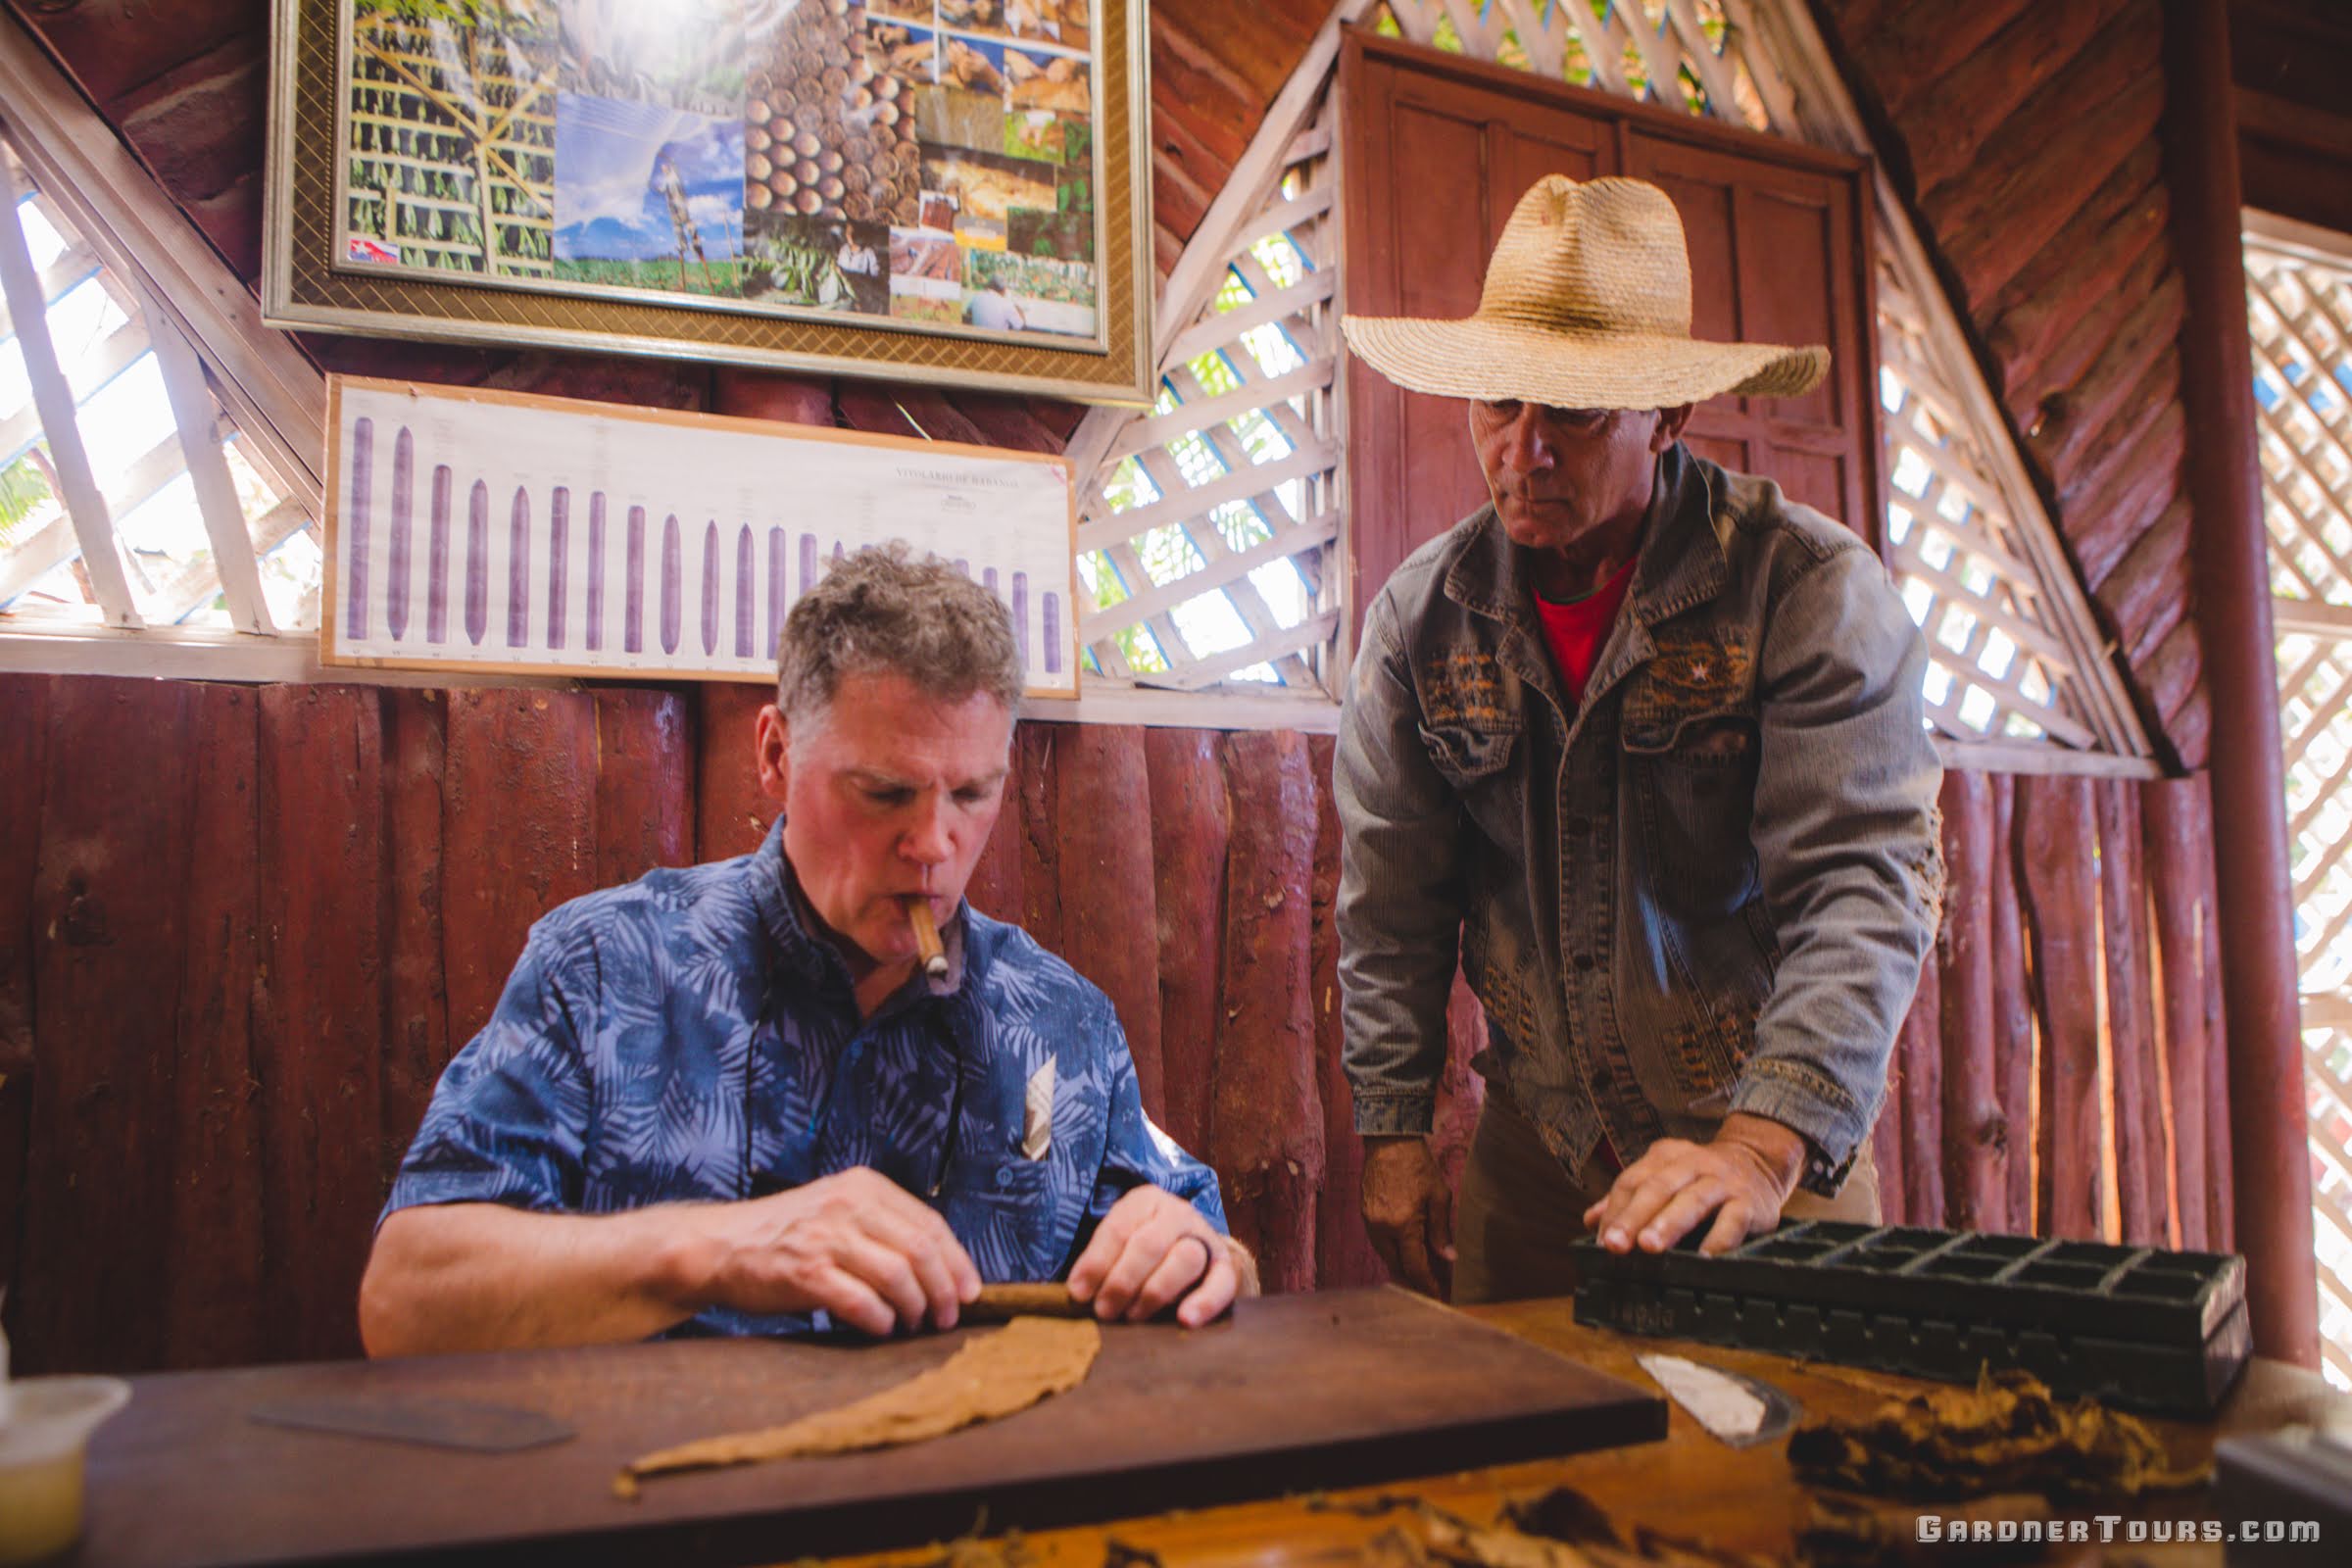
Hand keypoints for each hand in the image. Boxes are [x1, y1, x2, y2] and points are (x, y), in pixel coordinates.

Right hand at [685, 1167, 980, 1335]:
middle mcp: (848, 1205)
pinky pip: (861, 1301)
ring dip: (916, 1308)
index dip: (957, 1262)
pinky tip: (882, 1328)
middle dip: (944, 1290)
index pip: (930, 1224)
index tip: (969, 1291)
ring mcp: (825, 1237)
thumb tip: (943, 1270)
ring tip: (915, 1325)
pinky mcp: (805, 1272)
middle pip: (921, 1250)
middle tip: (948, 1318)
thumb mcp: (838, 1210)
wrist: (721, 1245)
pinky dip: (880, 1320)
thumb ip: (883, 1227)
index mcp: (863, 1187)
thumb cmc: (787, 1235)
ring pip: (898, 1275)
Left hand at [1066, 1187, 1245, 1327]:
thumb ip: (1100, 1262)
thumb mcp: (1119, 1245)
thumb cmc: (1142, 1255)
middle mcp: (1177, 1213)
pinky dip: (1205, 1302)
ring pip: (1185, 1258)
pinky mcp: (1227, 1266)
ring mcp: (1204, 1237)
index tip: (1079, 1292)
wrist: (1194, 1254)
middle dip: (1122, 1281)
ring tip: (1134, 1316)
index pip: (1118, 1228)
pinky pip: (1222, 1282)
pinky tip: (1185, 1319)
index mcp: (1145, 1202)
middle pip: (1149, 1244)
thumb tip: (1077, 1292)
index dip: (1096, 1262)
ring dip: (1154, 1292)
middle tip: (1104, 1311)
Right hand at [1360, 1136, 1452, 1296]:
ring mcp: (1370, 1222)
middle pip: (1398, 1267)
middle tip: (1432, 1288)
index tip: (1439, 1296)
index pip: (1415, 1266)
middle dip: (1415, 1281)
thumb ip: (1442, 1230)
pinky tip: (1405, 1251)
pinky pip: (1378, 1243)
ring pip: (1386, 1256)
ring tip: (1420, 1273)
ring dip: (1402, 1267)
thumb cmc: (1418, 1165)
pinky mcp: (1365, 1215)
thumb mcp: (1439, 1196)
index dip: (1428, 1285)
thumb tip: (1449, 1258)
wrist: (1389, 1141)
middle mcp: (1382, 1228)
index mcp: (1403, 1225)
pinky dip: (1392, 1251)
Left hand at [1580, 1113, 1807, 1255]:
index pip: (1632, 1181)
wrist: (1758, 1160)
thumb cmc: (1702, 1175)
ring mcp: (1722, 1182)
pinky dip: (1718, 1240)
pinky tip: (1703, 1258)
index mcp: (1665, 1156)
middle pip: (1657, 1188)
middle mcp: (1693, 1164)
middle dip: (1633, 1217)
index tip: (1602, 1240)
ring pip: (1692, 1201)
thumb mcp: (1664, 1175)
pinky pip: (1733, 1221)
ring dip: (1668, 1224)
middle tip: (1615, 1244)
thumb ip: (1629, 1197)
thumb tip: (1591, 1220)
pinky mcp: (1749, 1203)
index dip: (1615, 1212)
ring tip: (1648, 1247)